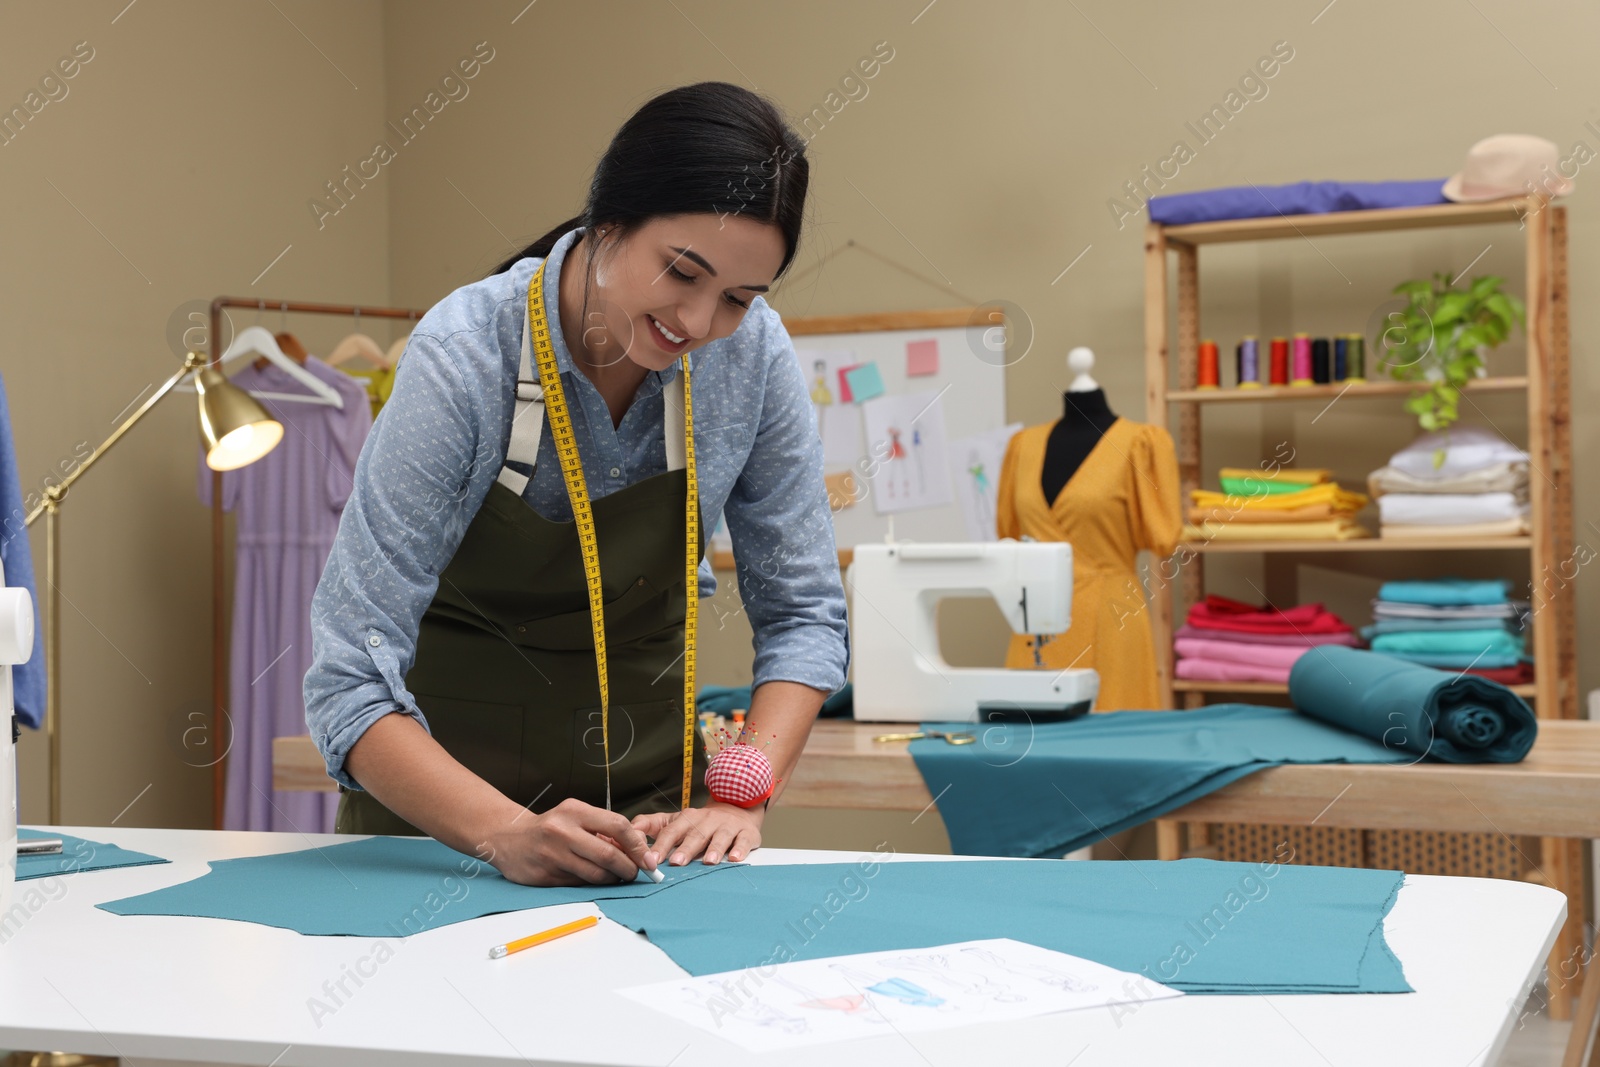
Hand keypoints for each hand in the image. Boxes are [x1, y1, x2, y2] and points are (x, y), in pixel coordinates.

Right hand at [484, 797, 656, 886]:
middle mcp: (563, 831)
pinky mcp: (545, 876)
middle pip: (608, 855)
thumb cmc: (551, 827)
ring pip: (595, 874)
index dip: (637, 844)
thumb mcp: (575, 815)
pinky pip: (579, 884)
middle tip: (635, 873)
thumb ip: (602, 828)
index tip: (647, 857)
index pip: (617, 825)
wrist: (508, 838)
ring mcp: (553, 855)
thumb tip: (637, 848)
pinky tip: (594, 879)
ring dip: (613, 879)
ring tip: (617, 877)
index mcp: (574, 811)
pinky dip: (592, 884)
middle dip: (629, 868)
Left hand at [632, 802, 763, 866]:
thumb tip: (627, 832)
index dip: (661, 846)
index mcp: (687, 819)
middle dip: (686, 848)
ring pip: (719, 837)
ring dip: (714, 849)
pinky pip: (743, 840)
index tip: (651, 861)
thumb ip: (650, 826)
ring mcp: (727, 826)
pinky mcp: (746, 832)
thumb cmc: (700, 823)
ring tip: (708, 862)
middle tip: (677, 862)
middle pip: (694, 834)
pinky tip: (734, 858)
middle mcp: (706, 820)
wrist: (736, 809)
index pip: (671, 832)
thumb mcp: (674, 821)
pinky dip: (740, 849)